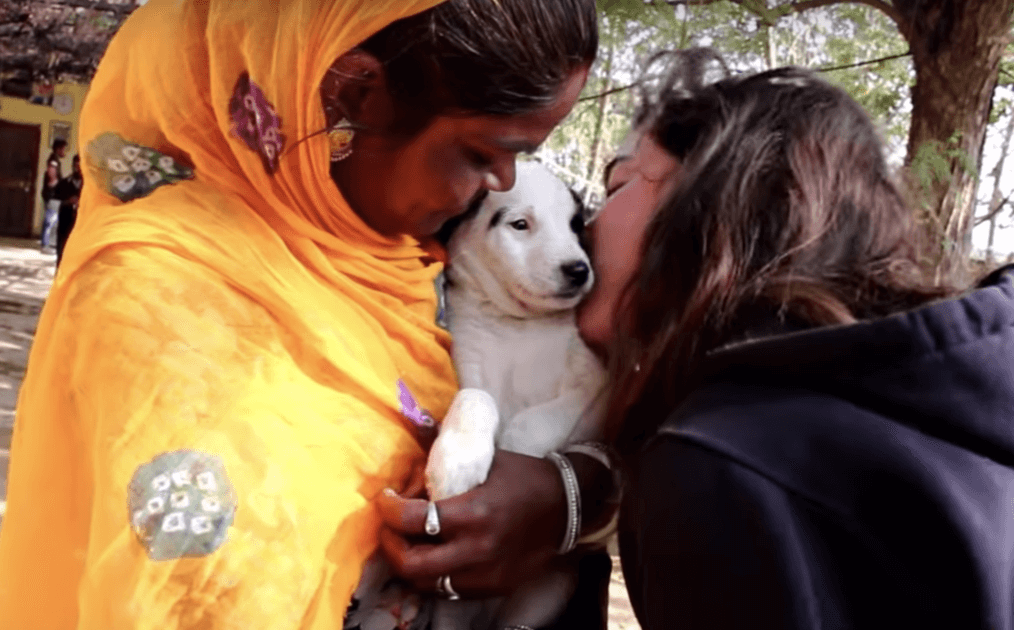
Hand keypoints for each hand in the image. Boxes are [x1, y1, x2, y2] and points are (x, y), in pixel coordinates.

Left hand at [376, 449, 565, 597]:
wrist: (570, 508)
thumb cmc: (526, 477)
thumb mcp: (487, 458)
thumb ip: (447, 456)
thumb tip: (413, 438)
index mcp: (475, 513)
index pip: (415, 520)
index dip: (389, 510)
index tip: (385, 499)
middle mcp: (477, 550)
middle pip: (412, 564)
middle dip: (391, 545)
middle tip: (389, 527)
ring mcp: (485, 575)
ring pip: (427, 584)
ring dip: (410, 563)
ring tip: (407, 543)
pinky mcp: (493, 588)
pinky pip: (449, 590)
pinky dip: (434, 575)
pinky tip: (434, 556)